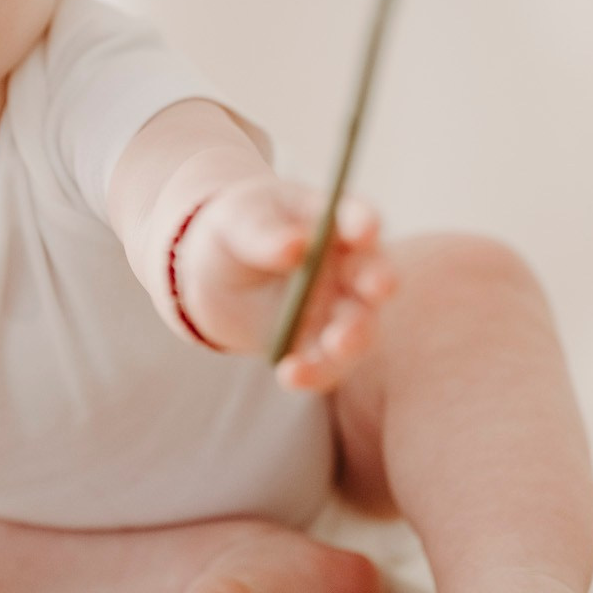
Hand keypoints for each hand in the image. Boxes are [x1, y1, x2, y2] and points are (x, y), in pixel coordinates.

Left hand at [175, 177, 398, 391]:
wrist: (213, 276)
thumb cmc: (234, 230)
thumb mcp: (236, 220)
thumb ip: (263, 232)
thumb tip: (295, 245)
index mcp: (333, 222)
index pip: (358, 219)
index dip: (365, 223)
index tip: (364, 230)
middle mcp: (347, 267)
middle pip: (374, 274)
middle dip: (379, 280)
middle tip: (378, 287)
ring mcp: (337, 310)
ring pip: (360, 327)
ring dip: (354, 336)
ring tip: (336, 343)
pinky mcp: (319, 347)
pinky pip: (326, 364)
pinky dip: (315, 372)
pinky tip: (290, 373)